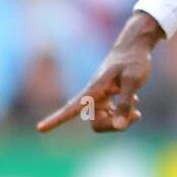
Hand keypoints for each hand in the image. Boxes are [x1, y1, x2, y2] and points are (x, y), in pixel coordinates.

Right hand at [36, 11, 163, 133]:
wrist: (134, 47)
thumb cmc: (133, 62)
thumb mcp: (132, 82)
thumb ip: (125, 104)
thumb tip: (119, 127)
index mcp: (94, 90)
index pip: (71, 109)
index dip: (56, 120)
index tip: (39, 129)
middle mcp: (93, 96)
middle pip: (96, 124)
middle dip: (114, 125)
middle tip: (136, 115)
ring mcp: (100, 98)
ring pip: (106, 121)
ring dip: (123, 119)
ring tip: (137, 108)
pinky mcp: (107, 98)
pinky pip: (112, 116)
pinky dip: (126, 113)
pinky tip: (135, 101)